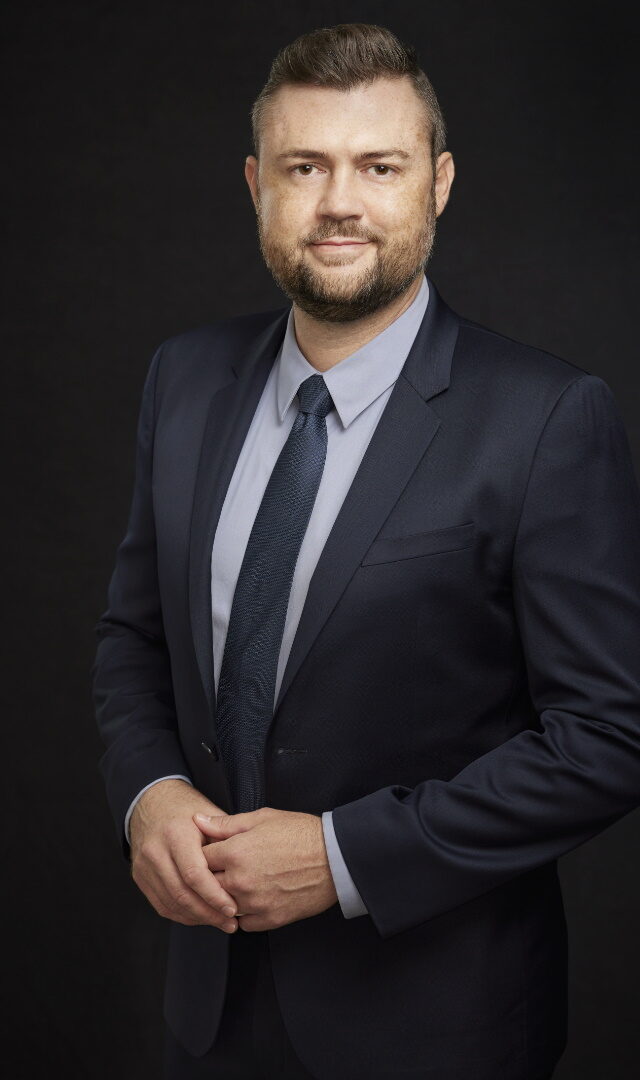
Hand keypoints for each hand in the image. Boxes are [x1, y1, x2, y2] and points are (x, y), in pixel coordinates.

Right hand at [129, 778, 239, 932]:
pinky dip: (183, 915)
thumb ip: (225, 839)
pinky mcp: (140, 877)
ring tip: (220, 922)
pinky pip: (162, 905)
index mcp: (175, 833)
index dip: (214, 895)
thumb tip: (244, 868)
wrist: (152, 802)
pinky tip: (201, 917)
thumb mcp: (209, 814)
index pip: (194, 874)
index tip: (232, 908)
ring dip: (198, 918)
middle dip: (208, 913)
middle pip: (182, 893)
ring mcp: (144, 865)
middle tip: (230, 922)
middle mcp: (155, 850)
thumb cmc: (186, 809)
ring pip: (171, 903)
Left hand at [193, 806, 338, 931]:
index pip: (199, 859)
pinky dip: (244, 913)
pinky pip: (243, 924)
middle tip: (223, 868)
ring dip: (226, 897)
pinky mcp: (269, 920)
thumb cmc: (301, 833)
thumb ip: (225, 823)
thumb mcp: (262, 818)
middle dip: (211, 877)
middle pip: (207, 886)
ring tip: (240, 883)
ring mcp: (254, 903)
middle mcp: (240, 881)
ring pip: (223, 907)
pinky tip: (253, 899)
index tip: (211, 853)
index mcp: (236, 852)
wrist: (335, 858)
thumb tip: (198, 820)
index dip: (203, 854)